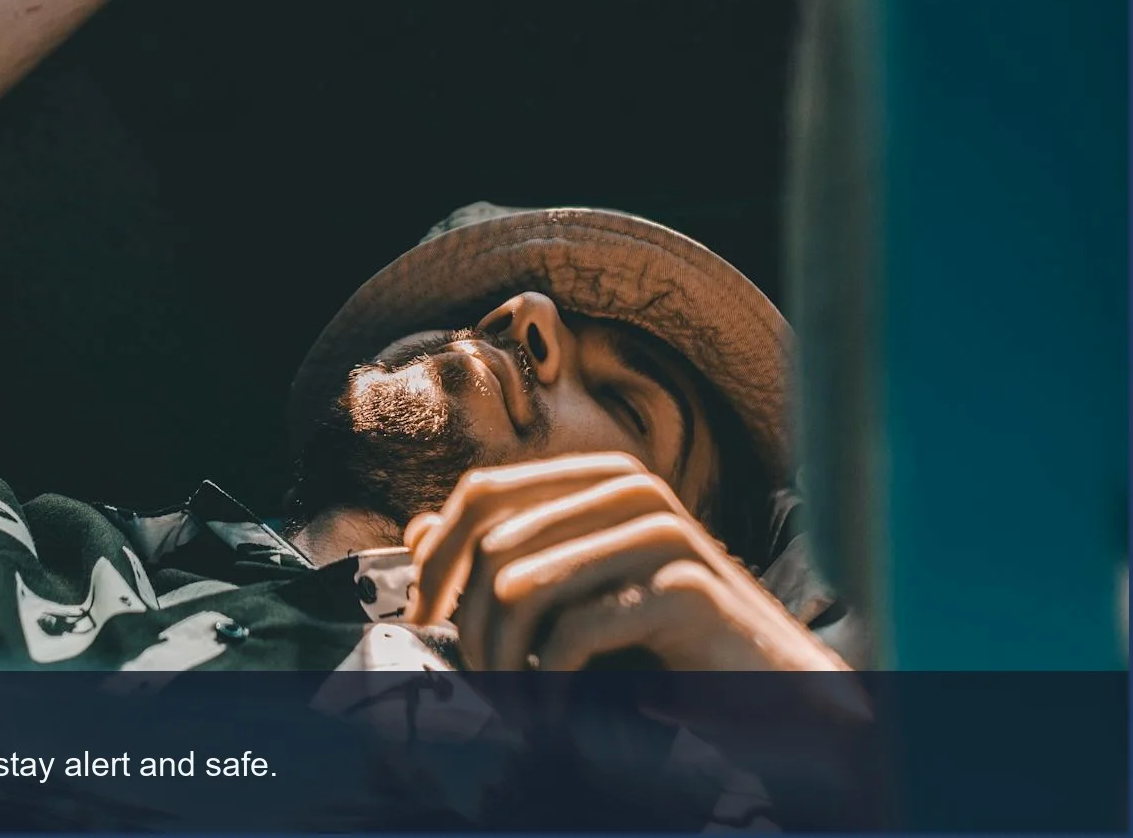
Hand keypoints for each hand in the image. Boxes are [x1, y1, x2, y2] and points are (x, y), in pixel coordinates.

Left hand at [402, 453, 852, 672]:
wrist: (773, 694)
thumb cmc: (664, 645)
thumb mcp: (578, 592)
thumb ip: (509, 553)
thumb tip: (416, 528)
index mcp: (597, 477)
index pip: (480, 492)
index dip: (437, 558)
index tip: (421, 623)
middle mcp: (628, 487)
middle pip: (492, 541)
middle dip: (466, 621)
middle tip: (471, 681)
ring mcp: (659, 529)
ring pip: (520, 585)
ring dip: (502, 660)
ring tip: (513, 707)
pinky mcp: (681, 586)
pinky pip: (573, 630)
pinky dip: (549, 684)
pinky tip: (557, 714)